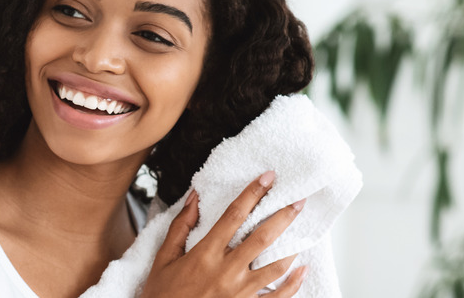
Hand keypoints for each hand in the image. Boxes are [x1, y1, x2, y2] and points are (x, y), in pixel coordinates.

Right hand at [140, 171, 307, 297]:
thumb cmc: (162, 295)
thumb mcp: (164, 258)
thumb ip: (180, 226)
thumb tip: (194, 197)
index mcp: (205, 254)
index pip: (234, 215)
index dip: (253, 193)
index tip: (267, 178)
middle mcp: (227, 271)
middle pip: (263, 236)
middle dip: (283, 216)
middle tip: (299, 201)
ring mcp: (240, 292)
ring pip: (276, 266)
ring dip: (292, 247)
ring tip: (301, 232)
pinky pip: (278, 297)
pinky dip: (294, 283)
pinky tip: (301, 269)